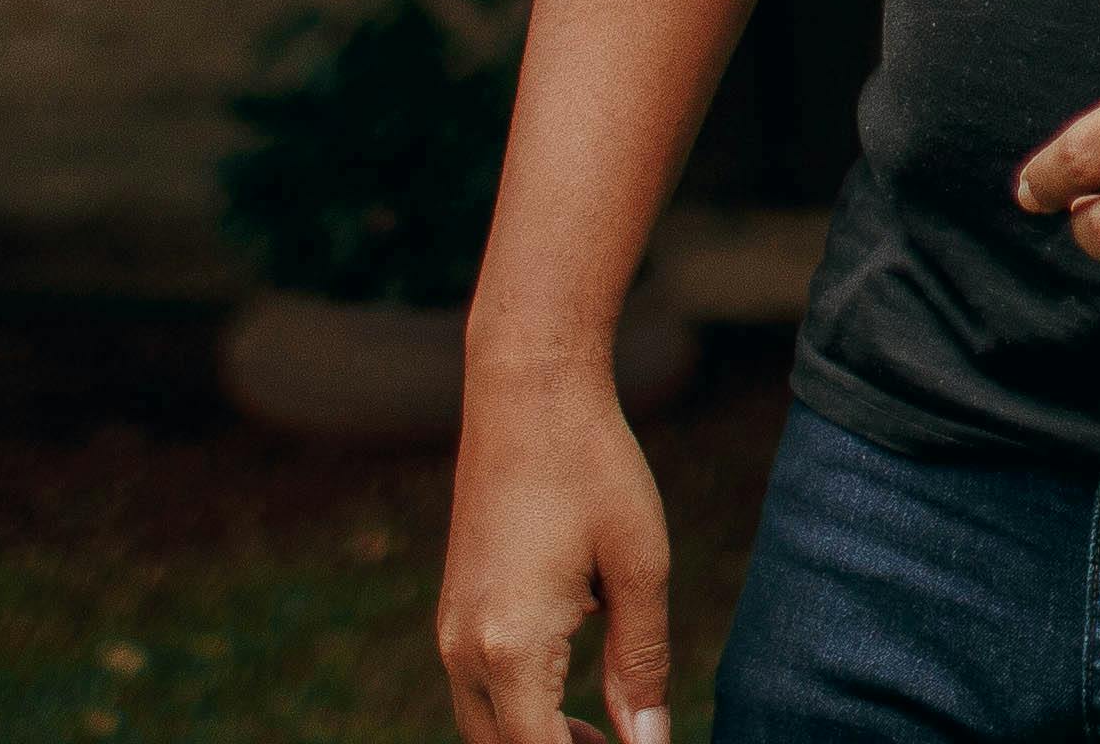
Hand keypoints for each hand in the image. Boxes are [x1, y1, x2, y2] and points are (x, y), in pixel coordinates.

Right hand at [438, 357, 663, 743]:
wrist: (526, 391)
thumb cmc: (592, 467)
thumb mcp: (638, 566)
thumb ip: (641, 666)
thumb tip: (649, 743)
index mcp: (512, 645)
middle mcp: (465, 649)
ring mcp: (450, 631)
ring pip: (485, 729)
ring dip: (538, 741)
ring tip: (603, 734)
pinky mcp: (452, 612)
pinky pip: (477, 692)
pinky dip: (519, 711)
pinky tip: (569, 694)